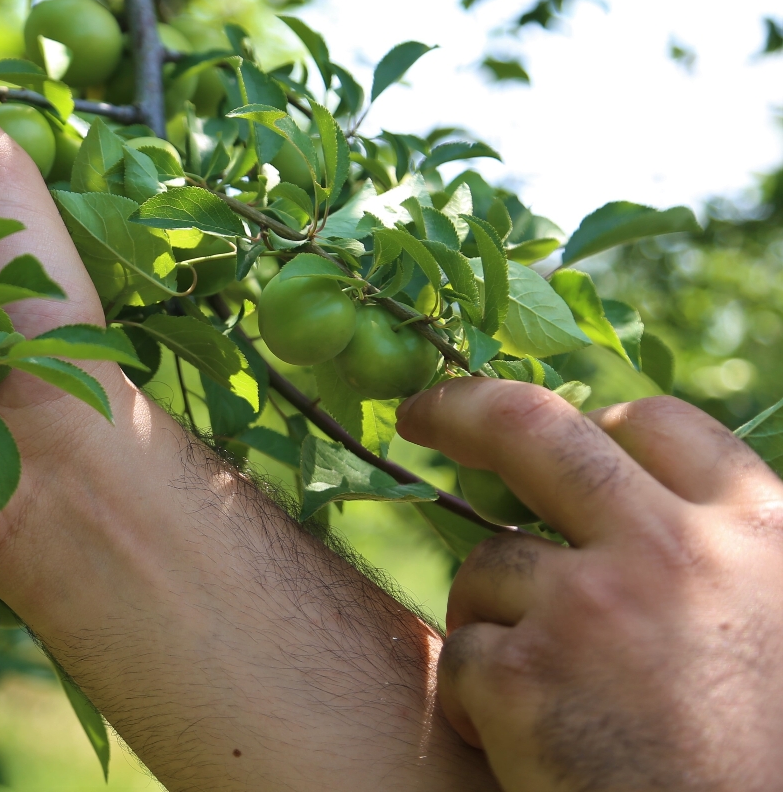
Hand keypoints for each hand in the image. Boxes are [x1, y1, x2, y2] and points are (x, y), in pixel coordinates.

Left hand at [398, 380, 782, 790]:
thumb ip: (718, 558)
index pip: (660, 425)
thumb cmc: (761, 761)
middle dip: (461, 408)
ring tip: (556, 703)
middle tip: (417, 414)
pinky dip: (480, 704)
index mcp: (760, 535)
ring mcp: (591, 608)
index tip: (550, 424)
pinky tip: (533, 751)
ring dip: (497, 621)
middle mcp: (673, 552)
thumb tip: (629, 489)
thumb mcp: (777, 626)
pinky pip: (466, 657)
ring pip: (489, 567)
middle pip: (534, 428)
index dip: (599, 422)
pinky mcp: (524, 678)